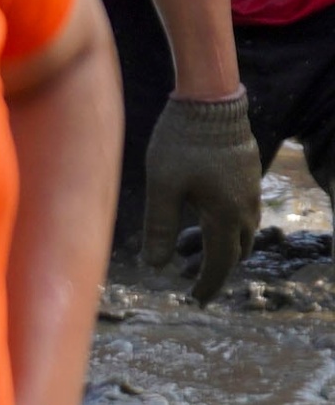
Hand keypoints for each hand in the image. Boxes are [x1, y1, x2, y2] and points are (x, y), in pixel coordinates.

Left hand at [141, 91, 266, 296]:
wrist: (211, 103)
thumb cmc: (181, 142)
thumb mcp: (162, 186)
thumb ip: (160, 227)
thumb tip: (155, 265)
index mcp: (225, 215)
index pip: (220, 262)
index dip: (207, 284)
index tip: (195, 301)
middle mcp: (244, 208)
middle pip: (236, 251)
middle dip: (216, 269)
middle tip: (195, 282)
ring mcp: (250, 192)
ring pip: (242, 232)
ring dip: (223, 247)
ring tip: (196, 253)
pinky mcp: (248, 176)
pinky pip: (243, 213)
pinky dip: (227, 226)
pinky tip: (205, 219)